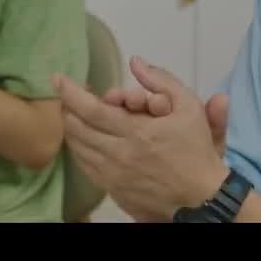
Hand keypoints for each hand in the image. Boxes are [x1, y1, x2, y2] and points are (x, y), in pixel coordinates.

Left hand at [54, 56, 229, 221]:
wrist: (201, 199)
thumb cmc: (196, 150)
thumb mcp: (189, 107)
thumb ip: (161, 80)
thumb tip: (135, 62)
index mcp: (136, 132)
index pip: (91, 109)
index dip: (70, 92)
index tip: (58, 79)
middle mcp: (119, 154)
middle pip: (77, 128)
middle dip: (66, 107)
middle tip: (66, 95)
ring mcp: (113, 175)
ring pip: (78, 147)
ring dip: (70, 127)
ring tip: (72, 114)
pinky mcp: (112, 189)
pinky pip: (84, 165)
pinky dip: (78, 148)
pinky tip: (82, 139)